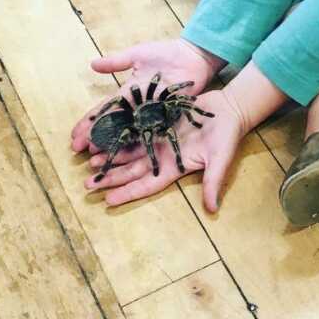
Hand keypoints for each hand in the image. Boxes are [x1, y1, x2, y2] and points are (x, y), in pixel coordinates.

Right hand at [70, 38, 224, 153]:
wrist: (192, 56)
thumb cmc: (166, 53)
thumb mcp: (137, 54)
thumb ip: (116, 61)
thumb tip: (92, 64)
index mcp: (127, 93)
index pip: (104, 110)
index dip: (89, 122)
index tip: (74, 135)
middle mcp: (137, 106)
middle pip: (113, 125)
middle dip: (95, 137)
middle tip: (79, 151)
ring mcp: (152, 113)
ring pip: (129, 132)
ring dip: (114, 145)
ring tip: (98, 156)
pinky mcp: (167, 116)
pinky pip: (154, 131)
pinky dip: (143, 143)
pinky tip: (131, 155)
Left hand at [85, 88, 243, 209]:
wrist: (230, 109)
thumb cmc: (227, 135)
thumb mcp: (221, 159)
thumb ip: (213, 182)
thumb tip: (212, 209)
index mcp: (175, 167)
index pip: (146, 184)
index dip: (127, 193)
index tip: (107, 201)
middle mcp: (163, 155)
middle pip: (132, 170)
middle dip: (111, 178)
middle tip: (88, 185)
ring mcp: (160, 138)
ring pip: (130, 151)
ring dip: (112, 158)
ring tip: (91, 163)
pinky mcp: (160, 120)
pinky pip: (136, 128)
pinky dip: (121, 133)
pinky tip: (106, 135)